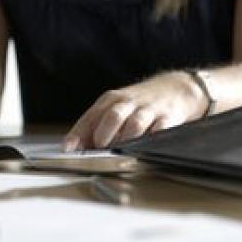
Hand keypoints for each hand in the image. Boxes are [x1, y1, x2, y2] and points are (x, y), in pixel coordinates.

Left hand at [64, 72, 205, 149]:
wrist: (174, 89)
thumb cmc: (137, 104)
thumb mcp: (114, 109)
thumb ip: (94, 127)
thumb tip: (74, 149)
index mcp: (110, 101)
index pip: (90, 117)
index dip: (78, 134)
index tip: (68, 149)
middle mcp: (128, 104)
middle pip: (112, 116)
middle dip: (104, 134)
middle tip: (99, 149)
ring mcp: (148, 111)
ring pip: (135, 124)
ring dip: (126, 139)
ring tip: (120, 151)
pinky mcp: (168, 118)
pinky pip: (160, 129)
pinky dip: (152, 138)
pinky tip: (145, 147)